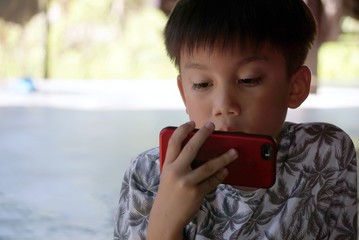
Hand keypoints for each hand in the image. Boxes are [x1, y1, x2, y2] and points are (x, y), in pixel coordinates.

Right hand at [147, 121, 237, 239]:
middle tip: (212, 126)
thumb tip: (196, 149)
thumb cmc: (168, 193)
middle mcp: (176, 171)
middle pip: (191, 148)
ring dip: (223, 158)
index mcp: (167, 165)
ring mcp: (187, 182)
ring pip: (209, 166)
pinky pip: (213, 181)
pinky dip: (221, 175)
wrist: (166, 217)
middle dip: (203, 135)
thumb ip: (177, 162)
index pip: (174, 142)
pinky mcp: (197, 193)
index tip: (192, 123)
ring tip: (234, 152)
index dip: (182, 130)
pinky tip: (226, 171)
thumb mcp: (168, 175)